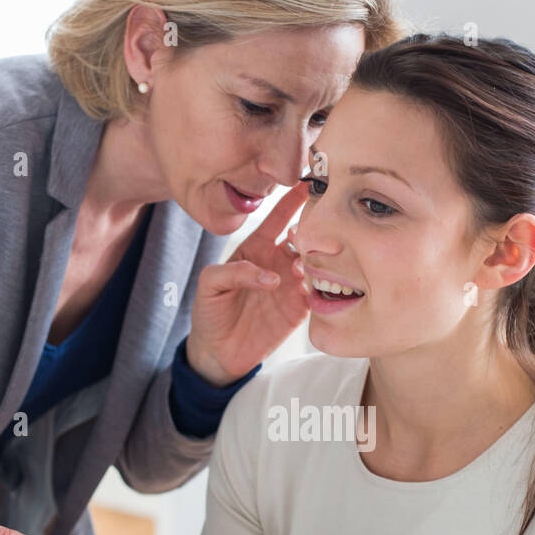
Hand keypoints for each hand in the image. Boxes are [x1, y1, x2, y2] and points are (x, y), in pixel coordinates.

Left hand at [185, 180, 309, 384]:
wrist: (217, 351)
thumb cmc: (210, 312)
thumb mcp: (210, 284)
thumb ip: (235, 271)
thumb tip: (271, 276)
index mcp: (256, 248)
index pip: (278, 217)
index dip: (292, 200)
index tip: (307, 183)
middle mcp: (278, 262)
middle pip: (304, 237)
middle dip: (315, 228)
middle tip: (320, 226)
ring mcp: (292, 284)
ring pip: (317, 262)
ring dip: (320, 257)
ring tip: (313, 259)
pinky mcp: (300, 308)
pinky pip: (320, 292)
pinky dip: (324, 286)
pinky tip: (318, 283)